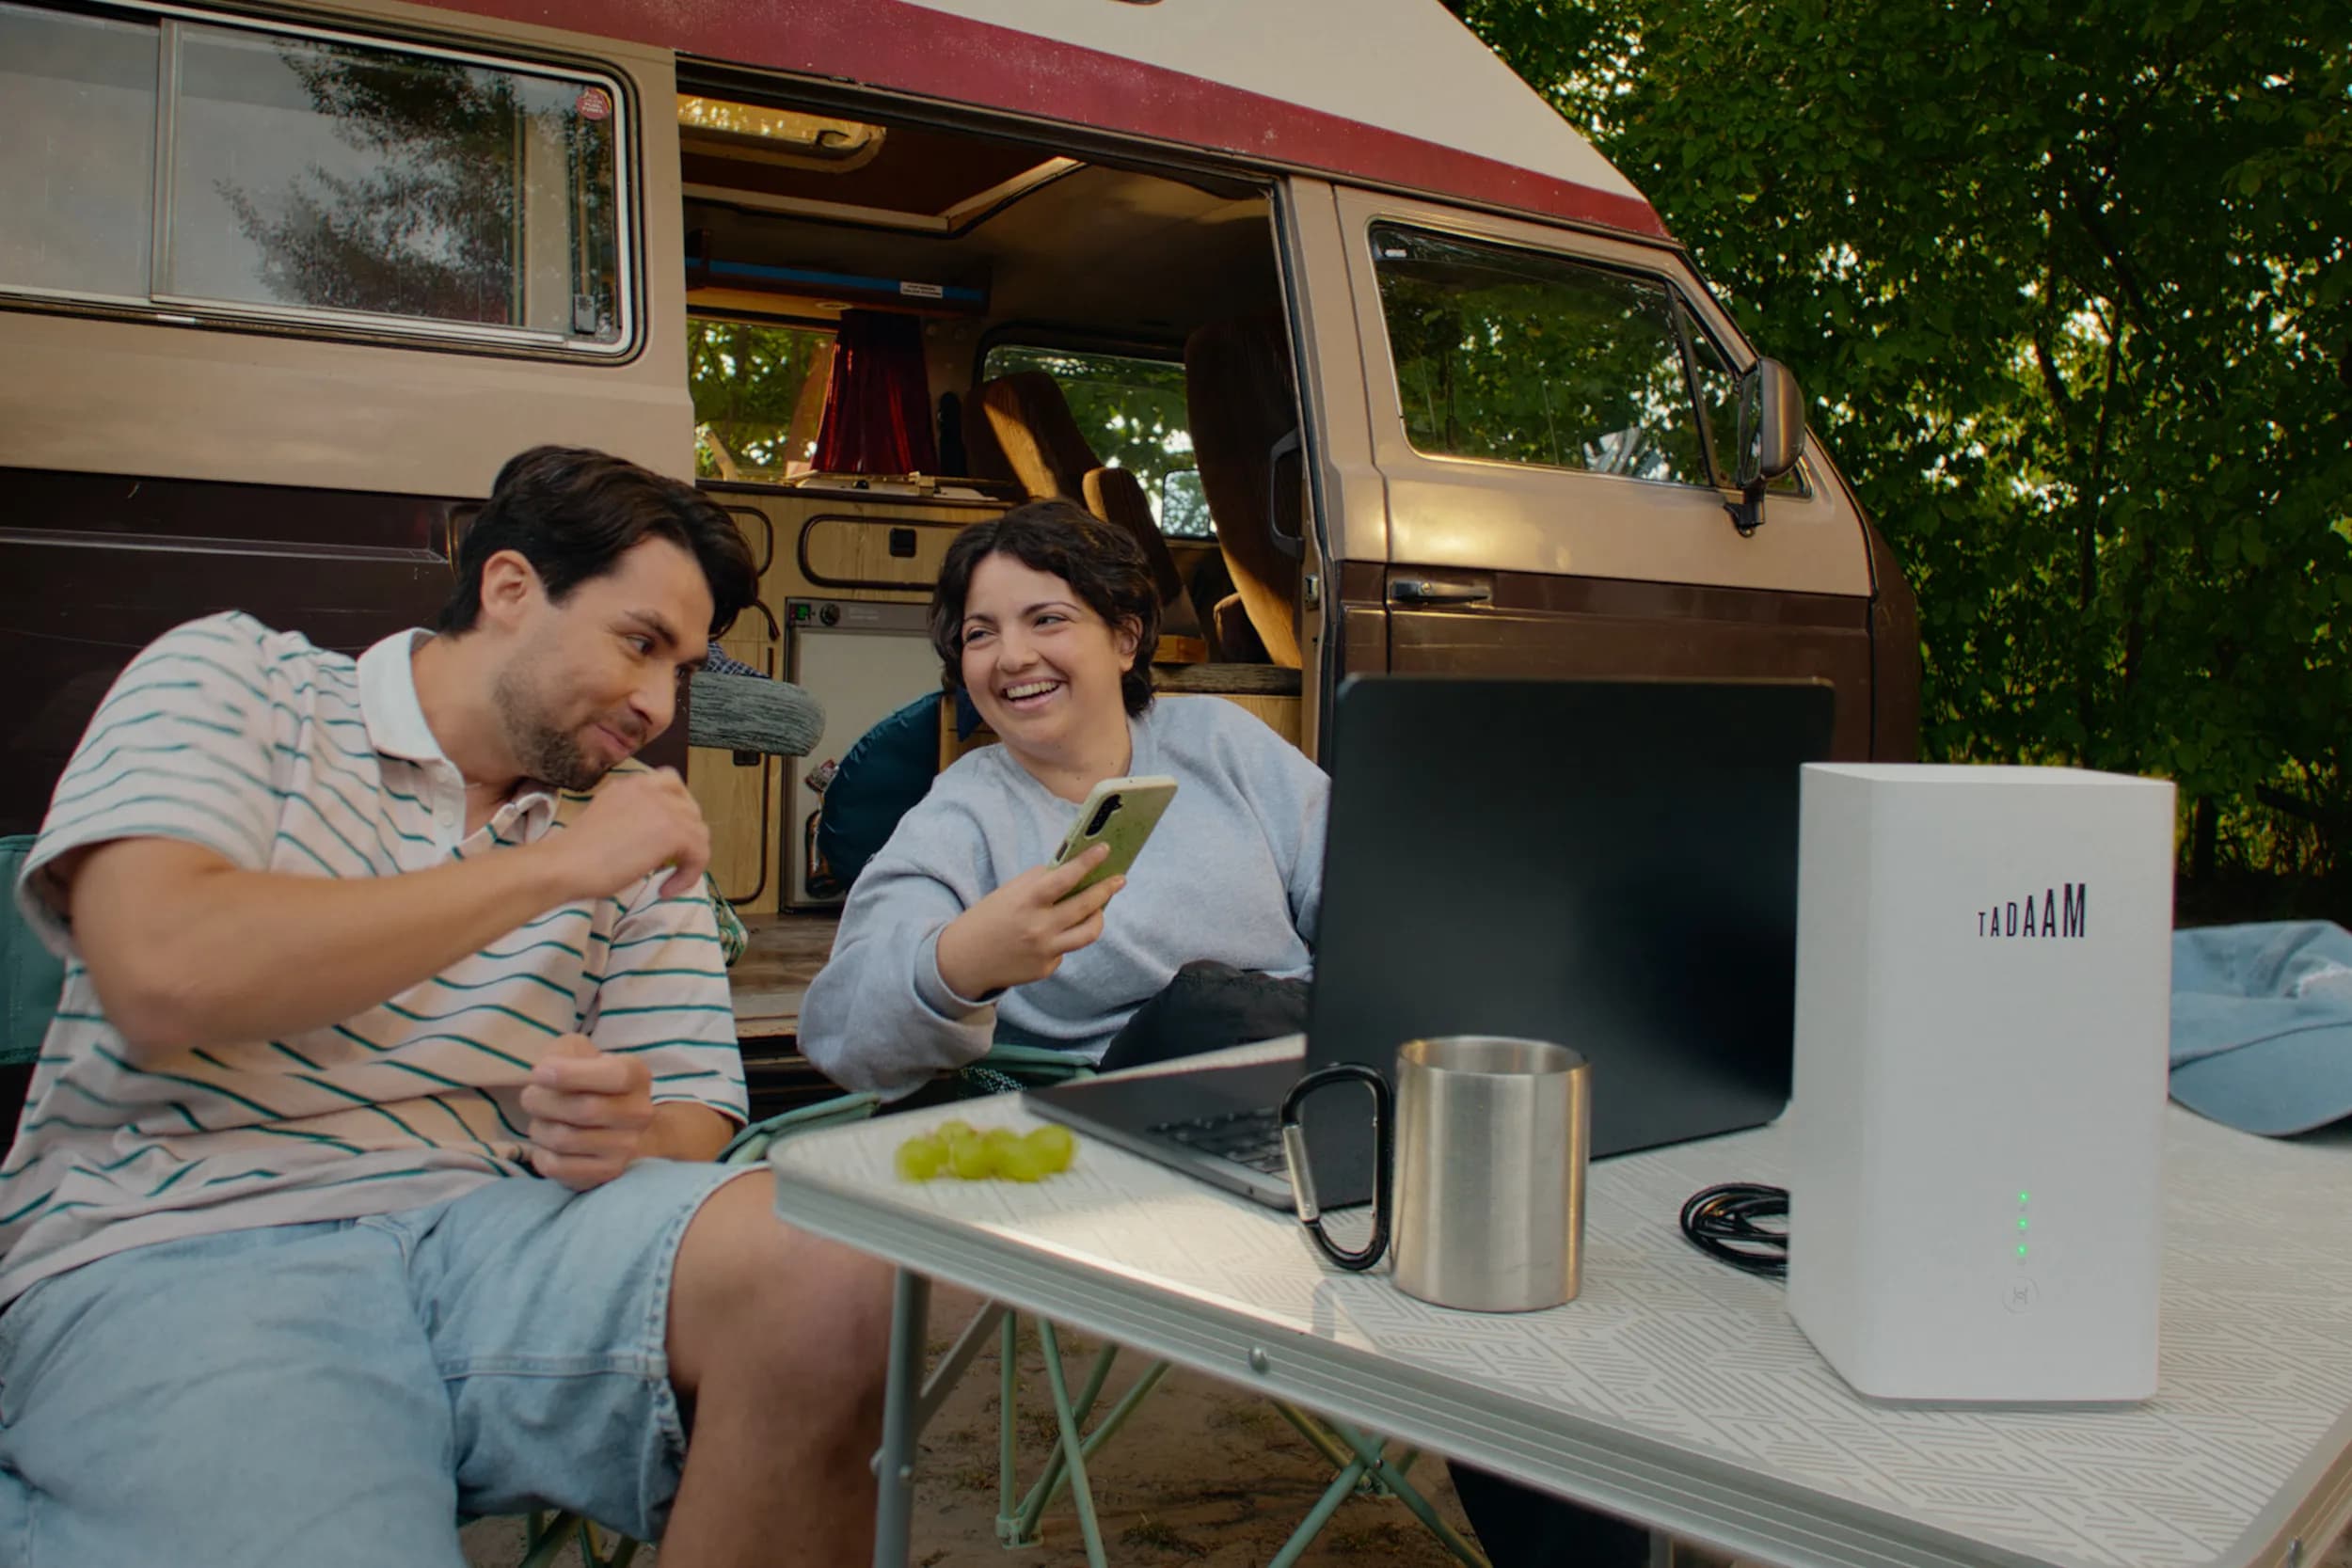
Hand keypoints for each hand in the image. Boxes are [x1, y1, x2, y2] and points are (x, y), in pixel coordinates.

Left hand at [521, 1033, 653, 1189]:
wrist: (609, 1123)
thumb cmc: (585, 1081)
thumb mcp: (578, 1053)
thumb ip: (564, 1052)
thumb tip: (548, 1072)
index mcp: (637, 1075)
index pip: (613, 1076)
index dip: (571, 1074)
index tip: (539, 1072)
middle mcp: (639, 1113)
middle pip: (583, 1109)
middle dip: (543, 1101)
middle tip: (530, 1097)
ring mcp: (626, 1147)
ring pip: (565, 1139)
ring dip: (539, 1127)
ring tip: (542, 1121)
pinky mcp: (607, 1172)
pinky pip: (558, 1166)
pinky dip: (541, 1154)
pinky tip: (547, 1145)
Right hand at [549, 767, 709, 899]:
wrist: (564, 864)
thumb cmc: (575, 853)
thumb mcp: (610, 820)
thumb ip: (634, 818)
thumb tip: (657, 837)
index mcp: (632, 784)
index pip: (671, 783)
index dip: (676, 809)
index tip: (667, 834)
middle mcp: (650, 788)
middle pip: (690, 807)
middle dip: (686, 834)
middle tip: (672, 860)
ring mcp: (663, 807)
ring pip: (699, 832)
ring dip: (688, 858)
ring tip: (667, 878)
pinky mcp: (673, 831)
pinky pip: (699, 854)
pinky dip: (687, 876)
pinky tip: (665, 890)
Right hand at [935, 845, 1123, 999]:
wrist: (963, 960)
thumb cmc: (987, 918)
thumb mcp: (1008, 892)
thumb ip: (1039, 882)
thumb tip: (1071, 870)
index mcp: (1027, 902)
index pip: (1065, 878)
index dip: (1088, 863)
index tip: (1105, 849)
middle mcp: (1040, 928)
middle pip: (1087, 906)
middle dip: (1107, 889)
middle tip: (1119, 879)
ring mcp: (1045, 951)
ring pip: (1089, 933)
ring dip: (1098, 916)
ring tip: (1099, 907)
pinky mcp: (1046, 968)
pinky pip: (1066, 949)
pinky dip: (1063, 938)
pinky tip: (1052, 934)